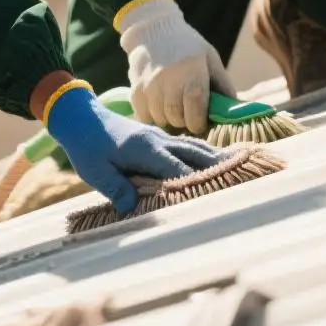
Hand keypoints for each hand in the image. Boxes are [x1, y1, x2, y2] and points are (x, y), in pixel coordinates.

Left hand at [45, 82, 229, 213]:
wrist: (80, 116)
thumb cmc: (85, 146)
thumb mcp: (95, 172)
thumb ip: (116, 188)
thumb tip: (132, 208)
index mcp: (145, 149)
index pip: (178, 170)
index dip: (197, 185)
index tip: (217, 199)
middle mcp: (158, 140)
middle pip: (196, 155)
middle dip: (219, 168)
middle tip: (245, 180)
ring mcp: (159, 136)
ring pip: (195, 146)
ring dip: (216, 159)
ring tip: (240, 168)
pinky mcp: (157, 137)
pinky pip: (187, 144)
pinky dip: (204, 152)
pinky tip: (215, 160)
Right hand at [116, 0, 235, 134]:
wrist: (153, 28)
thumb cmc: (187, 45)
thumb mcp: (210, 58)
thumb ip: (223, 84)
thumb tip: (235, 110)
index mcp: (191, 72)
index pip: (195, 108)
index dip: (199, 122)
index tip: (200, 123)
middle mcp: (168, 79)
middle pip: (177, 117)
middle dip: (184, 122)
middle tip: (187, 116)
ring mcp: (149, 85)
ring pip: (160, 118)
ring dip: (168, 120)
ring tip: (173, 110)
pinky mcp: (135, 89)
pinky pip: (144, 115)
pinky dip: (152, 117)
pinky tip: (158, 107)